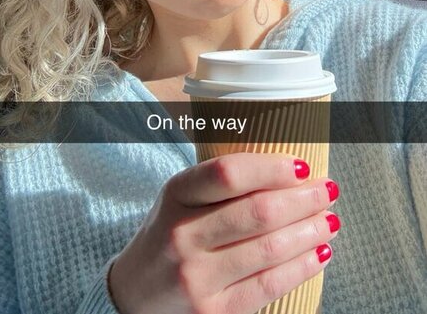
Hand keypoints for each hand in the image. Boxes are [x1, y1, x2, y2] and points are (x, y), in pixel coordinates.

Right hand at [108, 152, 339, 313]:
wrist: (133, 294)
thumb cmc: (170, 234)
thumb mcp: (181, 198)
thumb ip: (221, 184)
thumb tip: (290, 171)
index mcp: (176, 194)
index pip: (229, 173)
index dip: (272, 168)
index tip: (303, 165)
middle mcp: (183, 234)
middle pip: (257, 212)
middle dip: (303, 200)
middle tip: (328, 191)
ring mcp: (196, 276)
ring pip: (269, 249)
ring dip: (309, 232)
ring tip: (330, 221)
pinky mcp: (212, 311)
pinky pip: (268, 286)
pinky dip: (301, 268)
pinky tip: (319, 254)